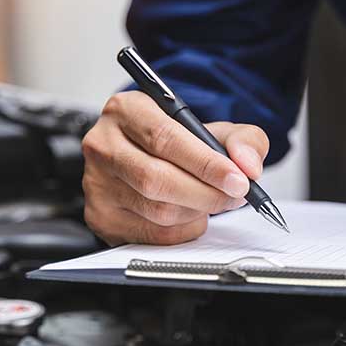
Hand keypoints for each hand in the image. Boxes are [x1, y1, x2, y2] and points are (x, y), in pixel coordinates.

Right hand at [81, 91, 268, 245]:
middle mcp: (103, 145)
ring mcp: (97, 184)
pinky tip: (190, 213)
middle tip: (235, 195)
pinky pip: (152, 234)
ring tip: (211, 200)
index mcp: (126, 110)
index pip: (164, 139)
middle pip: (156, 180)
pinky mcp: (101, 216)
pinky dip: (183, 229)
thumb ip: (242, 140)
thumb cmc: (176, 142)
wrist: (145, 156)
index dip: (205, 164)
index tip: (238, 180)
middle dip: (206, 194)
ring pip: (156, 211)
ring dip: (197, 212)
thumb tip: (248, 166)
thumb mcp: (212, 129)